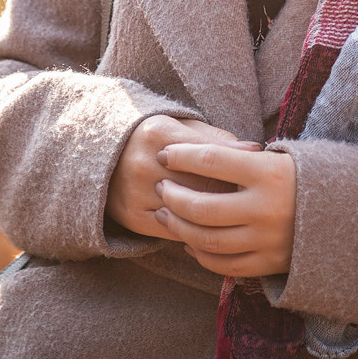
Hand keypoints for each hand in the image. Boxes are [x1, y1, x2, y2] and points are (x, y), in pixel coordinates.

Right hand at [106, 115, 258, 240]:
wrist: (103, 159)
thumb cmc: (155, 141)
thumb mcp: (180, 127)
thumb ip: (215, 137)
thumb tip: (255, 150)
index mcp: (159, 132)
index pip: (210, 156)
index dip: (236, 170)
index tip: (253, 179)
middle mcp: (145, 162)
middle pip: (202, 186)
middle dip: (230, 195)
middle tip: (248, 201)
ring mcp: (136, 192)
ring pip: (190, 212)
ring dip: (214, 217)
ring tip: (232, 215)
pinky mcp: (133, 217)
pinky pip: (174, 230)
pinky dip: (195, 231)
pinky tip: (209, 227)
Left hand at [153, 142, 296, 277]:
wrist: (352, 215)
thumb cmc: (307, 177)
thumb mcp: (280, 157)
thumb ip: (240, 157)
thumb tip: (191, 153)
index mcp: (269, 172)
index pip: (211, 160)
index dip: (181, 157)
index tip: (164, 154)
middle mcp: (267, 208)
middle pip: (202, 206)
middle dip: (173, 197)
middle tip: (160, 187)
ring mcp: (268, 240)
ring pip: (208, 240)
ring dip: (179, 227)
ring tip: (165, 214)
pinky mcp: (270, 264)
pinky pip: (224, 265)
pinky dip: (200, 255)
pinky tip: (189, 242)